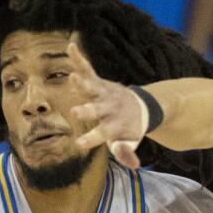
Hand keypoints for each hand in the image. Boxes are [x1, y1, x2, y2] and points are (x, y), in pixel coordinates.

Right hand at [67, 43, 145, 168]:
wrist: (142, 107)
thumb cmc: (129, 129)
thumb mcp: (129, 143)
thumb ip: (127, 152)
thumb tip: (134, 166)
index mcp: (114, 126)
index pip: (102, 134)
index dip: (91, 139)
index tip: (80, 144)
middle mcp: (108, 109)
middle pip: (97, 111)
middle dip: (87, 111)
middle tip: (76, 112)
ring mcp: (103, 95)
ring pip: (92, 89)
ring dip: (83, 84)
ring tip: (73, 76)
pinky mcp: (99, 83)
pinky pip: (88, 69)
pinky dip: (79, 59)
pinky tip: (71, 46)